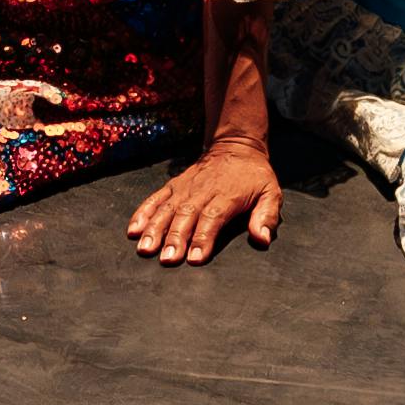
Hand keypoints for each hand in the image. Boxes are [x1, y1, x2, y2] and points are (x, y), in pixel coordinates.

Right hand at [127, 143, 283, 266]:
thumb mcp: (271, 192)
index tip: (194, 258)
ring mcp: (185, 188)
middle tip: (167, 259)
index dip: (202, 238)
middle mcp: (202, 191)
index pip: (212, 218)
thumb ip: (266, 216)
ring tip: (146, 248)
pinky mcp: (174, 186)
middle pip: (186, 216)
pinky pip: (155, 199)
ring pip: (167, 209)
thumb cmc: (254, 176)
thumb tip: (262, 239)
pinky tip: (134, 230)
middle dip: (175, 238)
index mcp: (227, 196)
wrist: (236, 145)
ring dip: (155, 229)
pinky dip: (143, 214)